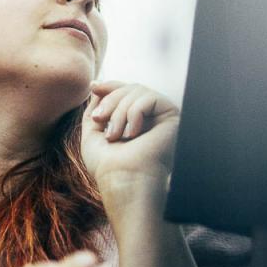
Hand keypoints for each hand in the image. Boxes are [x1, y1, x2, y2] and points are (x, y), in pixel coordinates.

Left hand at [81, 81, 179, 210]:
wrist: (124, 181)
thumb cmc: (107, 165)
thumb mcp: (93, 133)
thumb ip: (96, 110)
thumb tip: (98, 85)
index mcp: (137, 120)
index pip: (126, 92)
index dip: (110, 86)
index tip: (93, 87)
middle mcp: (152, 117)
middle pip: (129, 88)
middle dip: (110, 101)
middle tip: (98, 120)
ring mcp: (163, 116)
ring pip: (137, 91)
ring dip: (119, 111)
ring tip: (114, 135)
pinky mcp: (172, 117)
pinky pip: (149, 98)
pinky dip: (134, 113)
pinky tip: (133, 134)